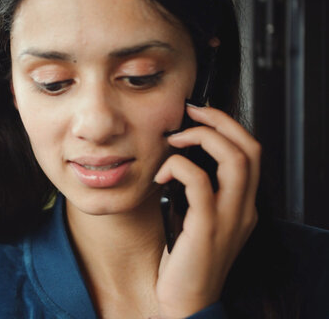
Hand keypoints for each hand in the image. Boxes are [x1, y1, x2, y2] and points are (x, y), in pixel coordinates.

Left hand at [153, 105, 259, 317]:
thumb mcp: (196, 222)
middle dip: (220, 121)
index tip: (198, 115)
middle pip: (250, 148)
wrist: (186, 302)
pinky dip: (179, 168)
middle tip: (190, 112)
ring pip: (236, 159)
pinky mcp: (207, 228)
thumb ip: (197, 194)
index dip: (228, 126)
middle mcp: (243, 209)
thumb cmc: (186, 263)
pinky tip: (161, 175)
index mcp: (242, 206)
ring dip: (203, 138)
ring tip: (174, 140)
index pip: (251, 153)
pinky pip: (200, 183)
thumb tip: (177, 161)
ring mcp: (229, 218)